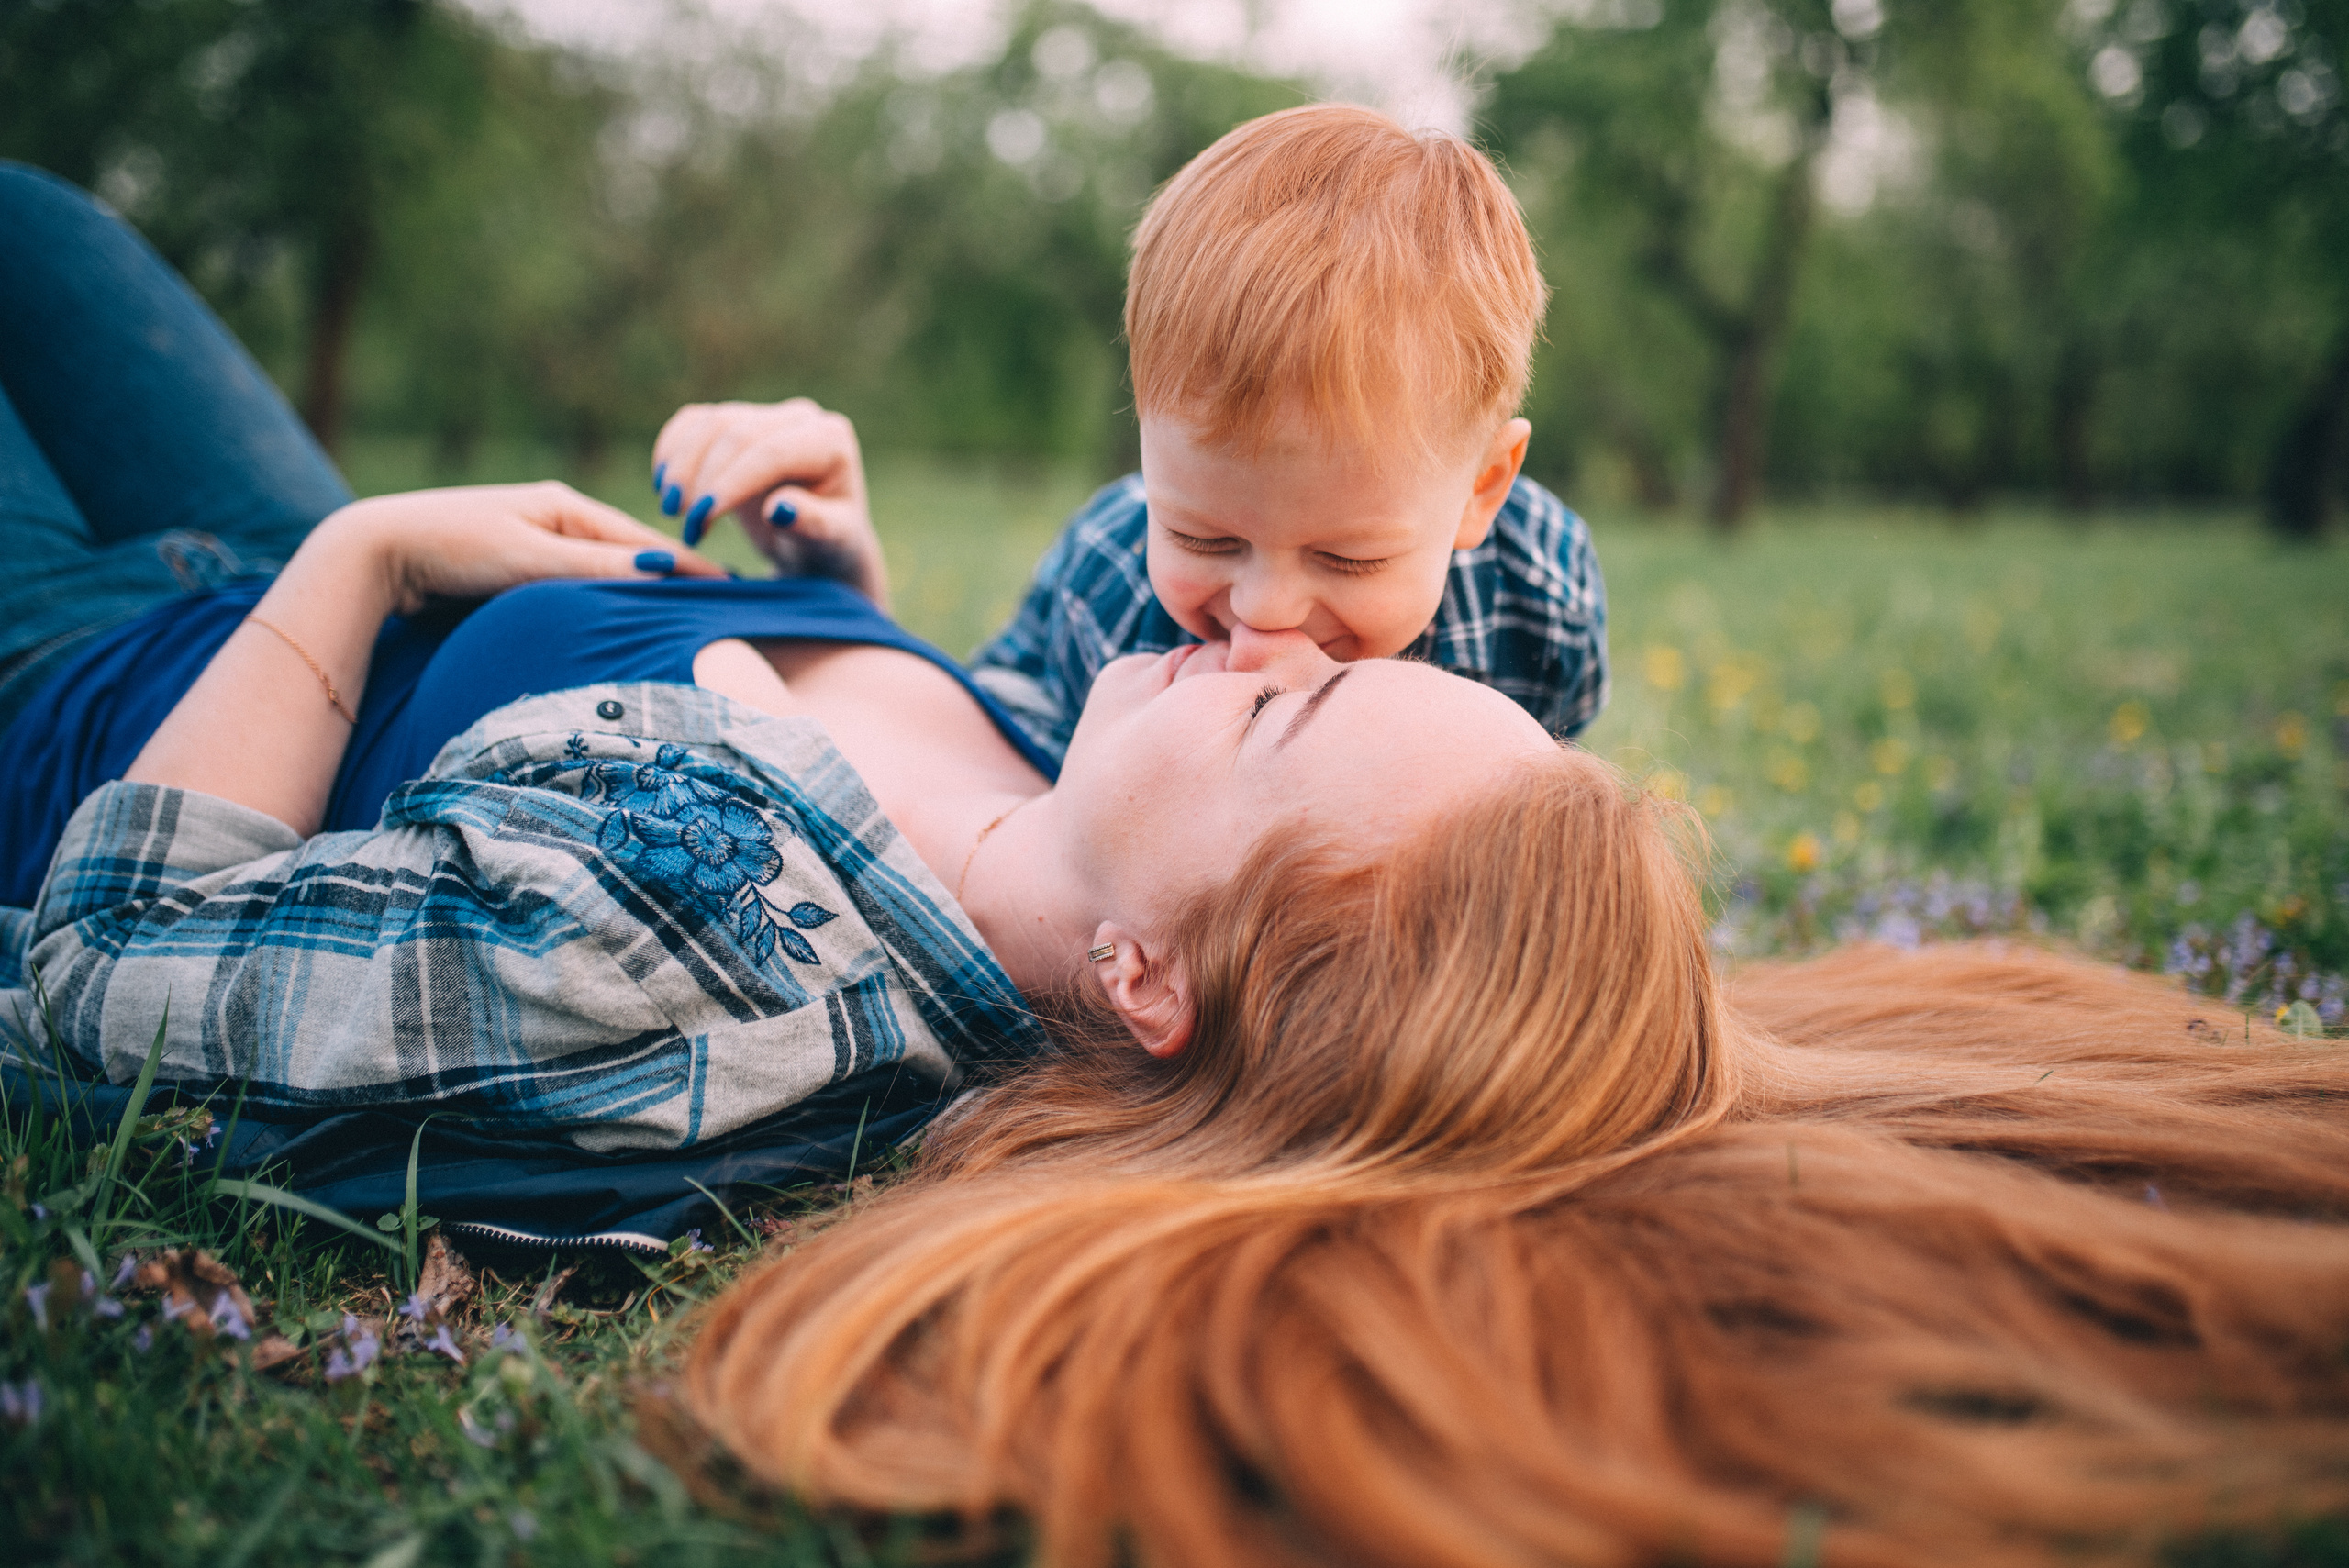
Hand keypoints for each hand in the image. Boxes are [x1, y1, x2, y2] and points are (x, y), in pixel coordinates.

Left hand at [320, 482, 724, 615]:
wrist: (374, 553)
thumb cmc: (450, 550)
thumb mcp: (529, 559)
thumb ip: (595, 567)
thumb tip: (663, 568)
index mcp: (566, 507)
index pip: (648, 542)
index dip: (694, 569)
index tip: (739, 594)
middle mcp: (556, 521)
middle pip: (633, 555)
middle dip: (679, 580)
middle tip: (727, 611)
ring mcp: (536, 544)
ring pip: (607, 573)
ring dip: (644, 594)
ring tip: (687, 619)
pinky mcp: (515, 569)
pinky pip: (579, 587)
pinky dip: (610, 601)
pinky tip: (624, 621)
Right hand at [650, 399, 888, 607]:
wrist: (818, 540)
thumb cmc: (830, 545)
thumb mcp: (830, 543)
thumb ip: (812, 524)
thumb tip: (780, 508)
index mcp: (829, 440)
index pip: (771, 453)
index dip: (732, 481)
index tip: (701, 517)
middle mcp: (800, 418)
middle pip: (735, 432)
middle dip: (701, 476)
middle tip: (676, 519)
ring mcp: (767, 414)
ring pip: (709, 424)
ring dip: (681, 467)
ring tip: (671, 512)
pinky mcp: (739, 419)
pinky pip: (694, 421)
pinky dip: (672, 450)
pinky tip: (663, 486)